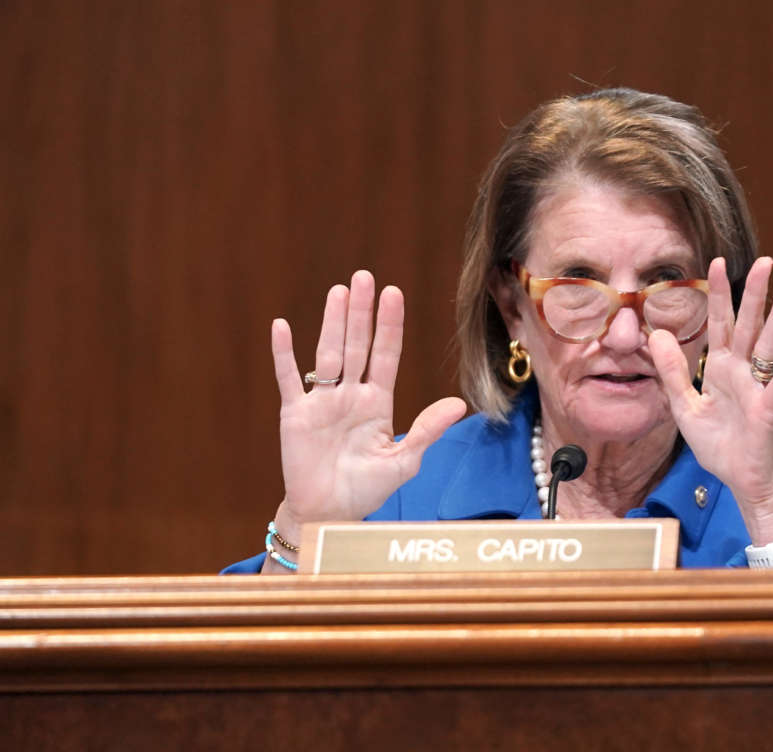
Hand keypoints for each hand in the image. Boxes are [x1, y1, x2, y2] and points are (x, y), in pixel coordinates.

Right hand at [270, 270, 465, 534]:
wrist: (329, 514)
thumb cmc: (367, 489)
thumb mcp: (404, 460)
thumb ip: (427, 430)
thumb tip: (458, 404)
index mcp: (377, 402)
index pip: (386, 355)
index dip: (389, 325)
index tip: (394, 293)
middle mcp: (350, 395)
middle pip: (357, 345)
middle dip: (362, 312)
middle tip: (365, 277)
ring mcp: (322, 401)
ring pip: (328, 353)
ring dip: (332, 322)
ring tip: (339, 291)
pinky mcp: (295, 414)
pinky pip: (288, 379)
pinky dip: (284, 354)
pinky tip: (282, 326)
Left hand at [648, 257, 772, 544]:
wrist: (741, 481)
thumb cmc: (720, 445)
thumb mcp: (685, 407)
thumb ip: (673, 372)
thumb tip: (657, 335)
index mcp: (721, 368)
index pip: (719, 323)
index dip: (718, 294)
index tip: (717, 262)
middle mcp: (741, 372)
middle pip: (747, 326)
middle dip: (754, 294)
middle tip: (765, 261)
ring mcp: (757, 389)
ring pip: (768, 347)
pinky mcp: (767, 411)